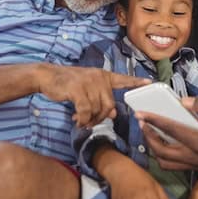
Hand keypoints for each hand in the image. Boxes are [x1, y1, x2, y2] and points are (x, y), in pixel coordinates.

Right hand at [34, 64, 148, 126]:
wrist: (47, 76)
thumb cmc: (68, 84)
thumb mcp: (87, 89)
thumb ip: (100, 99)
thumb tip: (113, 114)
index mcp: (103, 76)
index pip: (122, 79)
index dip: (136, 82)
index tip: (150, 82)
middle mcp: (98, 77)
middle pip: (110, 105)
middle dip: (101, 118)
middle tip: (90, 123)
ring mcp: (88, 82)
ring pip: (97, 110)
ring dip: (89, 120)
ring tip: (80, 120)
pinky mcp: (77, 89)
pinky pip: (86, 111)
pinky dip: (82, 119)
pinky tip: (77, 120)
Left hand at [137, 96, 197, 169]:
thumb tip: (183, 102)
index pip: (170, 130)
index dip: (153, 120)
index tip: (140, 114)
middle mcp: (195, 157)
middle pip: (161, 152)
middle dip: (148, 137)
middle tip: (143, 124)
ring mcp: (196, 165)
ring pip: (165, 163)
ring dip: (155, 149)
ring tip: (151, 135)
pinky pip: (174, 166)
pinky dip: (165, 156)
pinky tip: (165, 142)